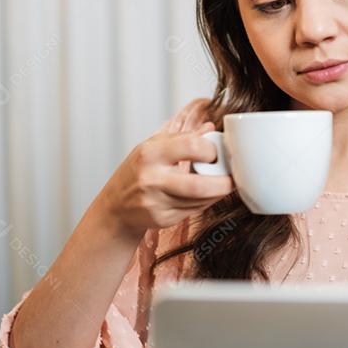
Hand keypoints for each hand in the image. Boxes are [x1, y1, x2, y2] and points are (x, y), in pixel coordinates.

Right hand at [95, 121, 233, 236]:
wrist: (116, 206)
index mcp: (150, 153)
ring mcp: (155, 202)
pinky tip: (204, 195)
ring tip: (220, 184)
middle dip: (223, 182)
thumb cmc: (137, 171)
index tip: (216, 152)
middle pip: (199, 184)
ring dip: (217, 193)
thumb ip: (183, 137)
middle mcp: (151, 179)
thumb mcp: (153, 147)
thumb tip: (211, 128)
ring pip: (200, 200)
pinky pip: (194, 211)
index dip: (211, 150)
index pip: (191, 146)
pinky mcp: (162, 219)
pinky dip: (205, 203)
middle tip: (232, 177)